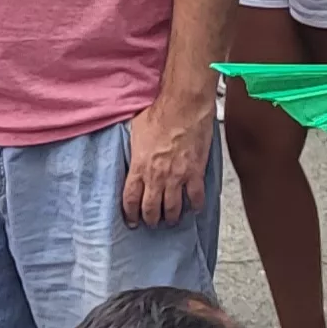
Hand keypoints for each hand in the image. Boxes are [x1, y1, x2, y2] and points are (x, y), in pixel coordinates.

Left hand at [120, 94, 213, 226]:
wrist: (184, 105)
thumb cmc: (160, 112)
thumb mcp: (135, 131)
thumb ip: (134, 150)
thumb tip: (133, 154)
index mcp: (139, 166)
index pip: (130, 199)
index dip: (130, 214)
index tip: (132, 220)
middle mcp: (157, 176)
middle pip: (151, 209)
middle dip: (151, 219)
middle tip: (152, 222)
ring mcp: (177, 177)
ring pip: (173, 208)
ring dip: (171, 217)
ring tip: (171, 220)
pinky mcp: (196, 173)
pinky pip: (196, 198)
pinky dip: (195, 206)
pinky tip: (194, 208)